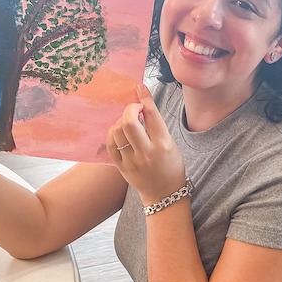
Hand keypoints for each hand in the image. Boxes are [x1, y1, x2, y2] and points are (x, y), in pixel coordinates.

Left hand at [106, 83, 185, 204]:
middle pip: (130, 122)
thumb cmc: (171, 166)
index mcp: (164, 144)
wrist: (165, 194)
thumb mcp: (171, 144)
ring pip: (117, 131)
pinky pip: (110, 144)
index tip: (139, 87)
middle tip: (134, 109)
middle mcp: (147, 152)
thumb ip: (157, 126)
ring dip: (121, 121)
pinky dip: (113, 133)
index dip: (144, 98)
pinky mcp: (121, 167)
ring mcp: (132, 161)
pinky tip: (119, 131)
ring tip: (128, 122)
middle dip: (129, 109)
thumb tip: (143, 105)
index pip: (152, 115)